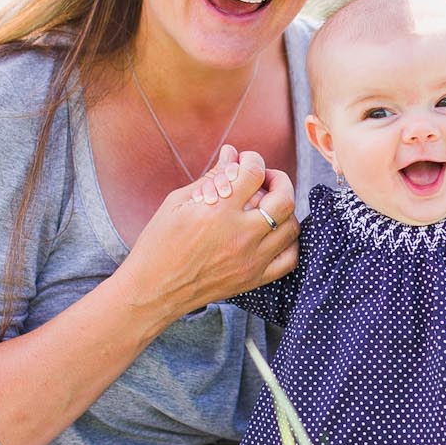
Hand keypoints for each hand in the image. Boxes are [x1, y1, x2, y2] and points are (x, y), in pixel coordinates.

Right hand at [131, 148, 296, 317]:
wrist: (153, 289)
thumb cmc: (159, 244)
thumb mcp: (177, 203)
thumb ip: (211, 178)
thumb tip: (231, 154)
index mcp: (217, 213)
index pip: (253, 173)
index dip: (253, 159)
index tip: (245, 162)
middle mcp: (239, 236)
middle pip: (284, 199)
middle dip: (279, 180)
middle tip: (265, 180)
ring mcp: (250, 260)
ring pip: (291, 227)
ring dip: (284, 210)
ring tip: (268, 207)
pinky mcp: (253, 279)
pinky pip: (289, 259)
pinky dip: (289, 242)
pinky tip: (275, 234)